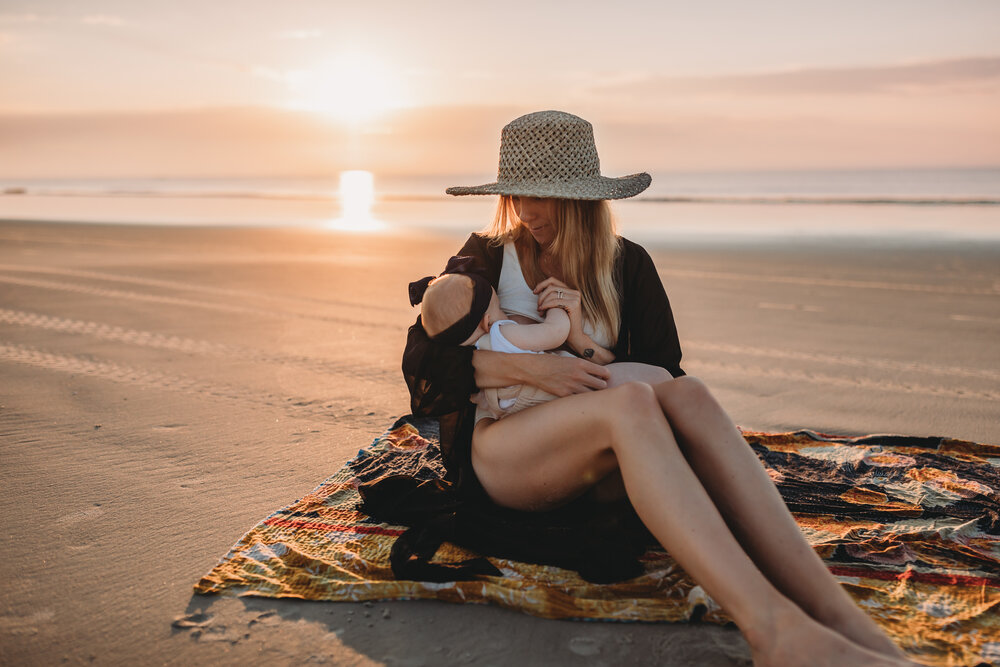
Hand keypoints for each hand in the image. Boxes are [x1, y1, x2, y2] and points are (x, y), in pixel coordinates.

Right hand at [472, 348, 608, 396]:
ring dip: (593, 395)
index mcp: (581, 363)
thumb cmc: (550, 362)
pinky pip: (579, 400)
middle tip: (601, 389)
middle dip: (602, 387)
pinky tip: (581, 401)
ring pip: (592, 394)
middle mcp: (579, 375)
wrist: (533, 368)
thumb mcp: (568, 359)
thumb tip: (594, 373)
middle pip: (601, 385)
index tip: (606, 378)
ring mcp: (572, 386)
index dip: (606, 376)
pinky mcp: (564, 395)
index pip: (603, 372)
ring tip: (593, 396)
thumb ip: (581, 366)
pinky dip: (581, 401)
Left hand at [534, 277, 582, 337]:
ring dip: (543, 302)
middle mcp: (575, 292)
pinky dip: (546, 305)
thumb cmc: (564, 323)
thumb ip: (552, 297)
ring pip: (552, 294)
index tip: (534, 292)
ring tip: (540, 311)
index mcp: (571, 291)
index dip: (542, 284)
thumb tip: (538, 290)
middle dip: (541, 296)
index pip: (553, 280)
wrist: (574, 336)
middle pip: (551, 287)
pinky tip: (541, 311)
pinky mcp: (574, 304)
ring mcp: (576, 298)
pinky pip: (555, 301)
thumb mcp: (557, 307)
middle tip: (537, 306)